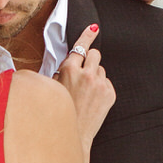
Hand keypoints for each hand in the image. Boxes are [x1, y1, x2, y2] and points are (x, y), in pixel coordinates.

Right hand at [56, 25, 115, 148]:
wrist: (73, 135)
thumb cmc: (60, 112)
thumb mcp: (53, 88)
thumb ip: (61, 72)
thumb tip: (70, 60)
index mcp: (69, 70)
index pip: (81, 46)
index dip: (87, 35)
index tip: (94, 28)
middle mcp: (86, 74)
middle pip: (95, 54)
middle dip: (90, 60)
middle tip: (84, 72)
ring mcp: (100, 84)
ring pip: (101, 69)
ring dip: (95, 75)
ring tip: (86, 92)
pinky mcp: (110, 94)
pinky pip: (107, 82)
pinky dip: (101, 87)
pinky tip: (93, 99)